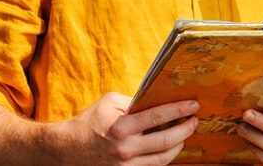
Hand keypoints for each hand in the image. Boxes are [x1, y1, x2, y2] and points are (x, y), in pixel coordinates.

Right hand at [50, 92, 199, 164]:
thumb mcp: (109, 103)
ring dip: (179, 145)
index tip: (193, 105)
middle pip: (166, 141)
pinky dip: (165, 156)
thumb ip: (133, 103)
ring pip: (164, 158)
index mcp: (121, 126)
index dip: (178, 110)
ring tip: (185, 133)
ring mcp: (127, 165)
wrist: (68, 149)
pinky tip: (170, 146)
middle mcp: (126, 148)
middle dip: (185, 129)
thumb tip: (157, 102)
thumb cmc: (89, 122)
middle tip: (195, 120)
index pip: (157, 117)